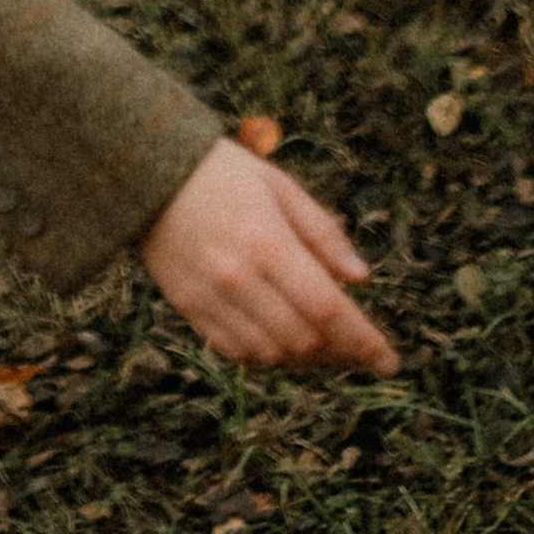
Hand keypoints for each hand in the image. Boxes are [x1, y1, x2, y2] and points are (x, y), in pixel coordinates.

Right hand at [139, 140, 399, 373]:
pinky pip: (236, 352)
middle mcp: (237, 277)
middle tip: (360, 349)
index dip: (363, 340)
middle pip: (303, 339)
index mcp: (266, 241)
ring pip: (272, 354)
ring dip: (305, 358)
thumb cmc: (221, 172)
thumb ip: (323, 232)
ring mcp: (209, 296)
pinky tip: (281, 341)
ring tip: (323, 345)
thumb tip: (360, 278)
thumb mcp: (279, 186)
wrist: (143, 171)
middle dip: (341, 352)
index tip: (389, 361)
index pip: (327, 309)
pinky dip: (267, 356)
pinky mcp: (188, 307)